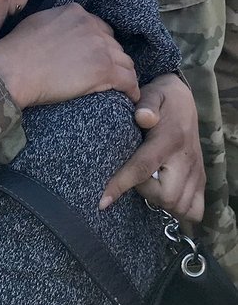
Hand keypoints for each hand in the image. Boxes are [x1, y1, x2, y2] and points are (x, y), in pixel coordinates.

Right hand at [0, 3, 139, 109]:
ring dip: (123, 74)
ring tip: (121, 87)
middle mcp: (92, 26)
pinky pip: (128, 80)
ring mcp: (100, 47)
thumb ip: (56, 23)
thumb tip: (59, 30)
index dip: (99, 44)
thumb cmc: (16, 50)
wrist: (13, 69)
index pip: (99, 28)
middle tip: (106, 75)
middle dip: (111, 59)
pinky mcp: (103, 70)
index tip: (96, 57)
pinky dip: (131, 89)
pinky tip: (129, 97)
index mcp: (76, 12)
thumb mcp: (38, 22)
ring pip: (125, 61)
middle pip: (113, 44)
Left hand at [100, 73, 204, 220]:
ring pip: (180, 206)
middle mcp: (186, 159)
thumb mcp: (153, 94)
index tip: (103, 201)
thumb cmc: (161, 99)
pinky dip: (180, 210)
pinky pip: (195, 209)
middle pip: (166, 196)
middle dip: (146, 193)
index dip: (121, 185)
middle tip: (137, 179)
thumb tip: (142, 117)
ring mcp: (196, 172)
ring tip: (150, 186)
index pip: (143, 168)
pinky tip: (166, 197)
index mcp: (169, 140)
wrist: (185, 100)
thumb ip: (146, 104)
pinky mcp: (201, 179)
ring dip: (161, 203)